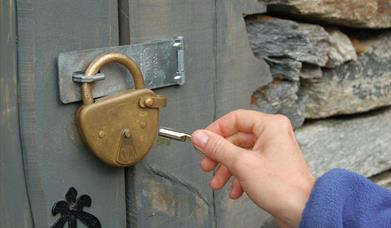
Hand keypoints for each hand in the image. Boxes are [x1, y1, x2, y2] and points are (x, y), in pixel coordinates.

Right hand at [191, 110, 314, 227]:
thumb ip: (217, 148)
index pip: (235, 119)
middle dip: (219, 155)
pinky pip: (248, 165)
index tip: (202, 141)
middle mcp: (273, 135)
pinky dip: (238, 177)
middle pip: (235, 138)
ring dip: (226, 169)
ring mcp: (272, 150)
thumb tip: (200, 136)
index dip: (215, 130)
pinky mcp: (271, 165)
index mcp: (270, 126)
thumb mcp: (242, 164)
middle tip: (207, 164)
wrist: (303, 211)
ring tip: (217, 182)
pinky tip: (234, 190)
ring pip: (240, 154)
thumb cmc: (283, 187)